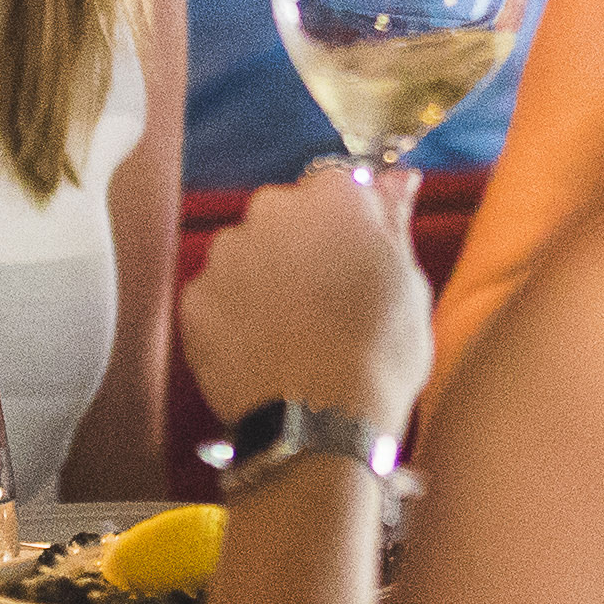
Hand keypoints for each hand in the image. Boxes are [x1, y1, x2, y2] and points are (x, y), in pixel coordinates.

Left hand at [181, 168, 432, 434]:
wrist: (320, 424)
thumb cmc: (379, 353)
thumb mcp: (408, 283)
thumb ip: (393, 221)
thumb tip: (398, 179)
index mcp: (332, 197)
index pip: (337, 186)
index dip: (348, 224)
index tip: (356, 255)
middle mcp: (271, 212)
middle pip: (283, 215)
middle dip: (299, 245)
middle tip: (326, 300)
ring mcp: (226, 256)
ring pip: (245, 254)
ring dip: (262, 277)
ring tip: (293, 331)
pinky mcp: (195, 299)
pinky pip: (215, 296)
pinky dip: (232, 316)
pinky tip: (263, 349)